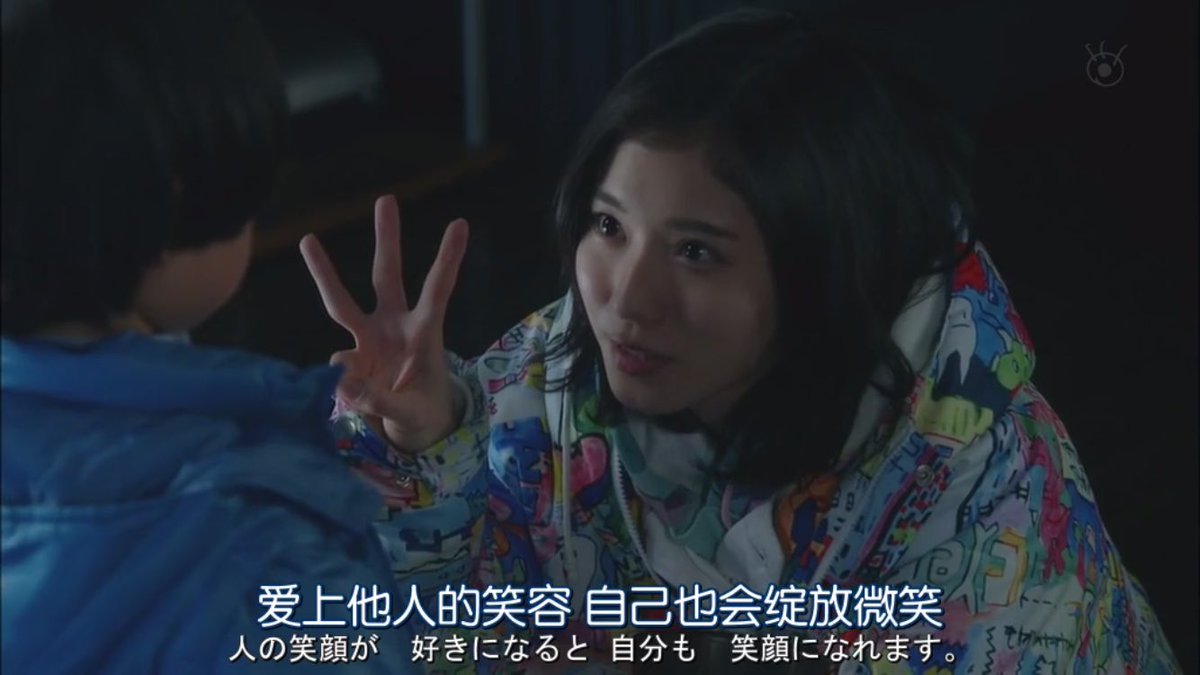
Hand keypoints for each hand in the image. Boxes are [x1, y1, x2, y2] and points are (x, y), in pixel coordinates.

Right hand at [300, 195, 468, 451]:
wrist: (414, 429)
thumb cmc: (425, 411)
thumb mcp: (411, 412)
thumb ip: (382, 400)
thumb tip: (343, 384)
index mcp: (425, 332)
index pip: (437, 290)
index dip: (447, 259)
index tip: (459, 223)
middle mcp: (394, 326)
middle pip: (386, 276)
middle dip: (387, 239)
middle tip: (386, 199)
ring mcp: (370, 339)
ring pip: (342, 302)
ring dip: (325, 272)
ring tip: (307, 238)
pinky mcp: (351, 358)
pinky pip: (336, 365)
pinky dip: (341, 384)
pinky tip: (354, 401)